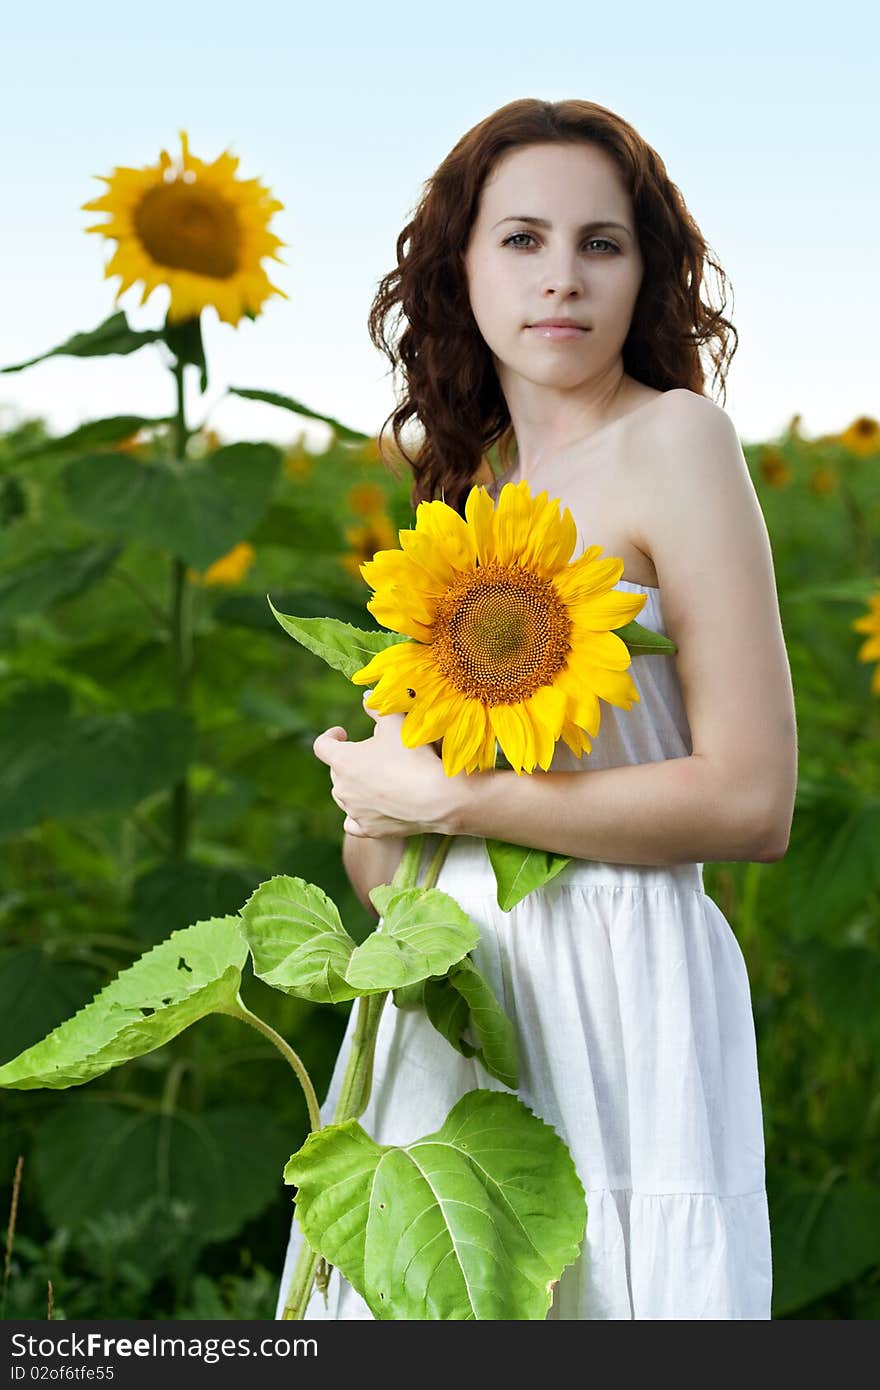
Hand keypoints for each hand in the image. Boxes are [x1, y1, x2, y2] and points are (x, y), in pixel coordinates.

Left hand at [312, 691, 455, 837]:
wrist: (437, 798)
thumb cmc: (414, 757)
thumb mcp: (396, 723)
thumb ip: (377, 708)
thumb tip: (366, 697)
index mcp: (342, 760)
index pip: (321, 746)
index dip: (331, 736)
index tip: (344, 732)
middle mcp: (341, 788)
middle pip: (336, 771)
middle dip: (349, 761)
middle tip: (373, 754)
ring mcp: (353, 811)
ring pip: (344, 796)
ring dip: (355, 786)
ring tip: (376, 778)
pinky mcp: (368, 829)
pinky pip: (353, 822)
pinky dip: (358, 815)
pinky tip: (367, 809)